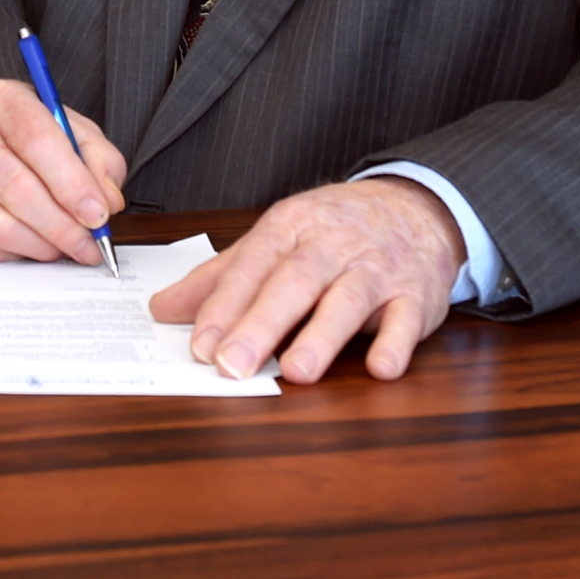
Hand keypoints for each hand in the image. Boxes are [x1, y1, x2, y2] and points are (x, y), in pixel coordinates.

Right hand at [0, 77, 125, 266]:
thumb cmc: (27, 133)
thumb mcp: (70, 129)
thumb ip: (98, 160)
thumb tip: (107, 202)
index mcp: (5, 102)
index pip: (38, 143)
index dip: (72, 186)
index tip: (98, 216)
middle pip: (16, 189)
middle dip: (62, 227)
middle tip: (88, 246)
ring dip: (40, 247)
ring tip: (62, 248)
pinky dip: (14, 256)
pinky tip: (31, 246)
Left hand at [147, 177, 464, 383]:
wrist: (417, 207)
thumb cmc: (334, 230)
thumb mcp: (276, 240)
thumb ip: (221, 277)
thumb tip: (162, 309)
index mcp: (289, 227)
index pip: (251, 265)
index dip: (224, 306)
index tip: (199, 345)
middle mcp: (331, 245)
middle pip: (292, 282)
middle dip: (260, 324)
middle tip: (231, 366)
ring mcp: (376, 269)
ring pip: (346, 300)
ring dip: (321, 336)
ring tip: (295, 371)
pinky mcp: (416, 295)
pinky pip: (407, 319)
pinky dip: (395, 342)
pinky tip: (380, 367)